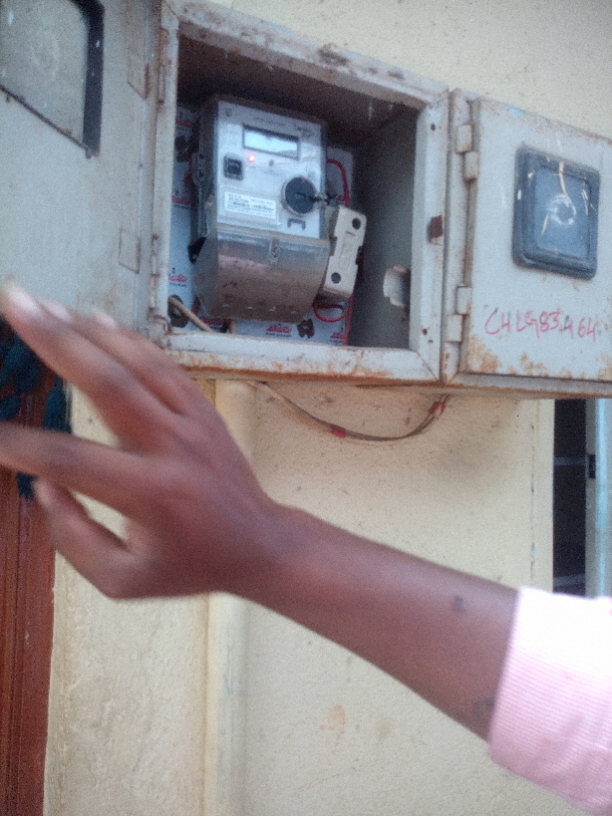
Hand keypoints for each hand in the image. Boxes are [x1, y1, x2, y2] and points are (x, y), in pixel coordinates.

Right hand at [0, 285, 278, 597]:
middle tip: (17, 306)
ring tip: (45, 306)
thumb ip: (74, 538)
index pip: (71, 460)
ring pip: (138, 363)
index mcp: (151, 494)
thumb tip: (45, 484)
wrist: (258, 545)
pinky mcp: (204, 410)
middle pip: (109, 384)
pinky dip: (129, 339)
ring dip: (88, 330)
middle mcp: (173, 448)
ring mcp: (193, 422)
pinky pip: (164, 365)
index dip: (21, 445)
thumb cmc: (187, 566)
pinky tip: (97, 320)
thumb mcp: (123, 580)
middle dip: (57, 341)